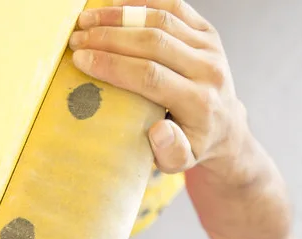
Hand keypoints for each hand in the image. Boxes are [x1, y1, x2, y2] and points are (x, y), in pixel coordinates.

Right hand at [69, 0, 246, 174]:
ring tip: (86, 20)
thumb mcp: (182, 161)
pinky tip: (113, 6)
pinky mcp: (208, 32)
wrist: (225, 127)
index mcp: (200, 104)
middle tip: (76, 40)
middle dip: (109, 38)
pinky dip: (141, 3)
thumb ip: (171, 152)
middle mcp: (210, 72)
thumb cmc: (194, 143)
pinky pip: (174, 7)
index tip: (81, 60)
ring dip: (119, 17)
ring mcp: (211, 48)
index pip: (150, 77)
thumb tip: (158, 131)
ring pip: (161, 20)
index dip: (113, 65)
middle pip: (154, 43)